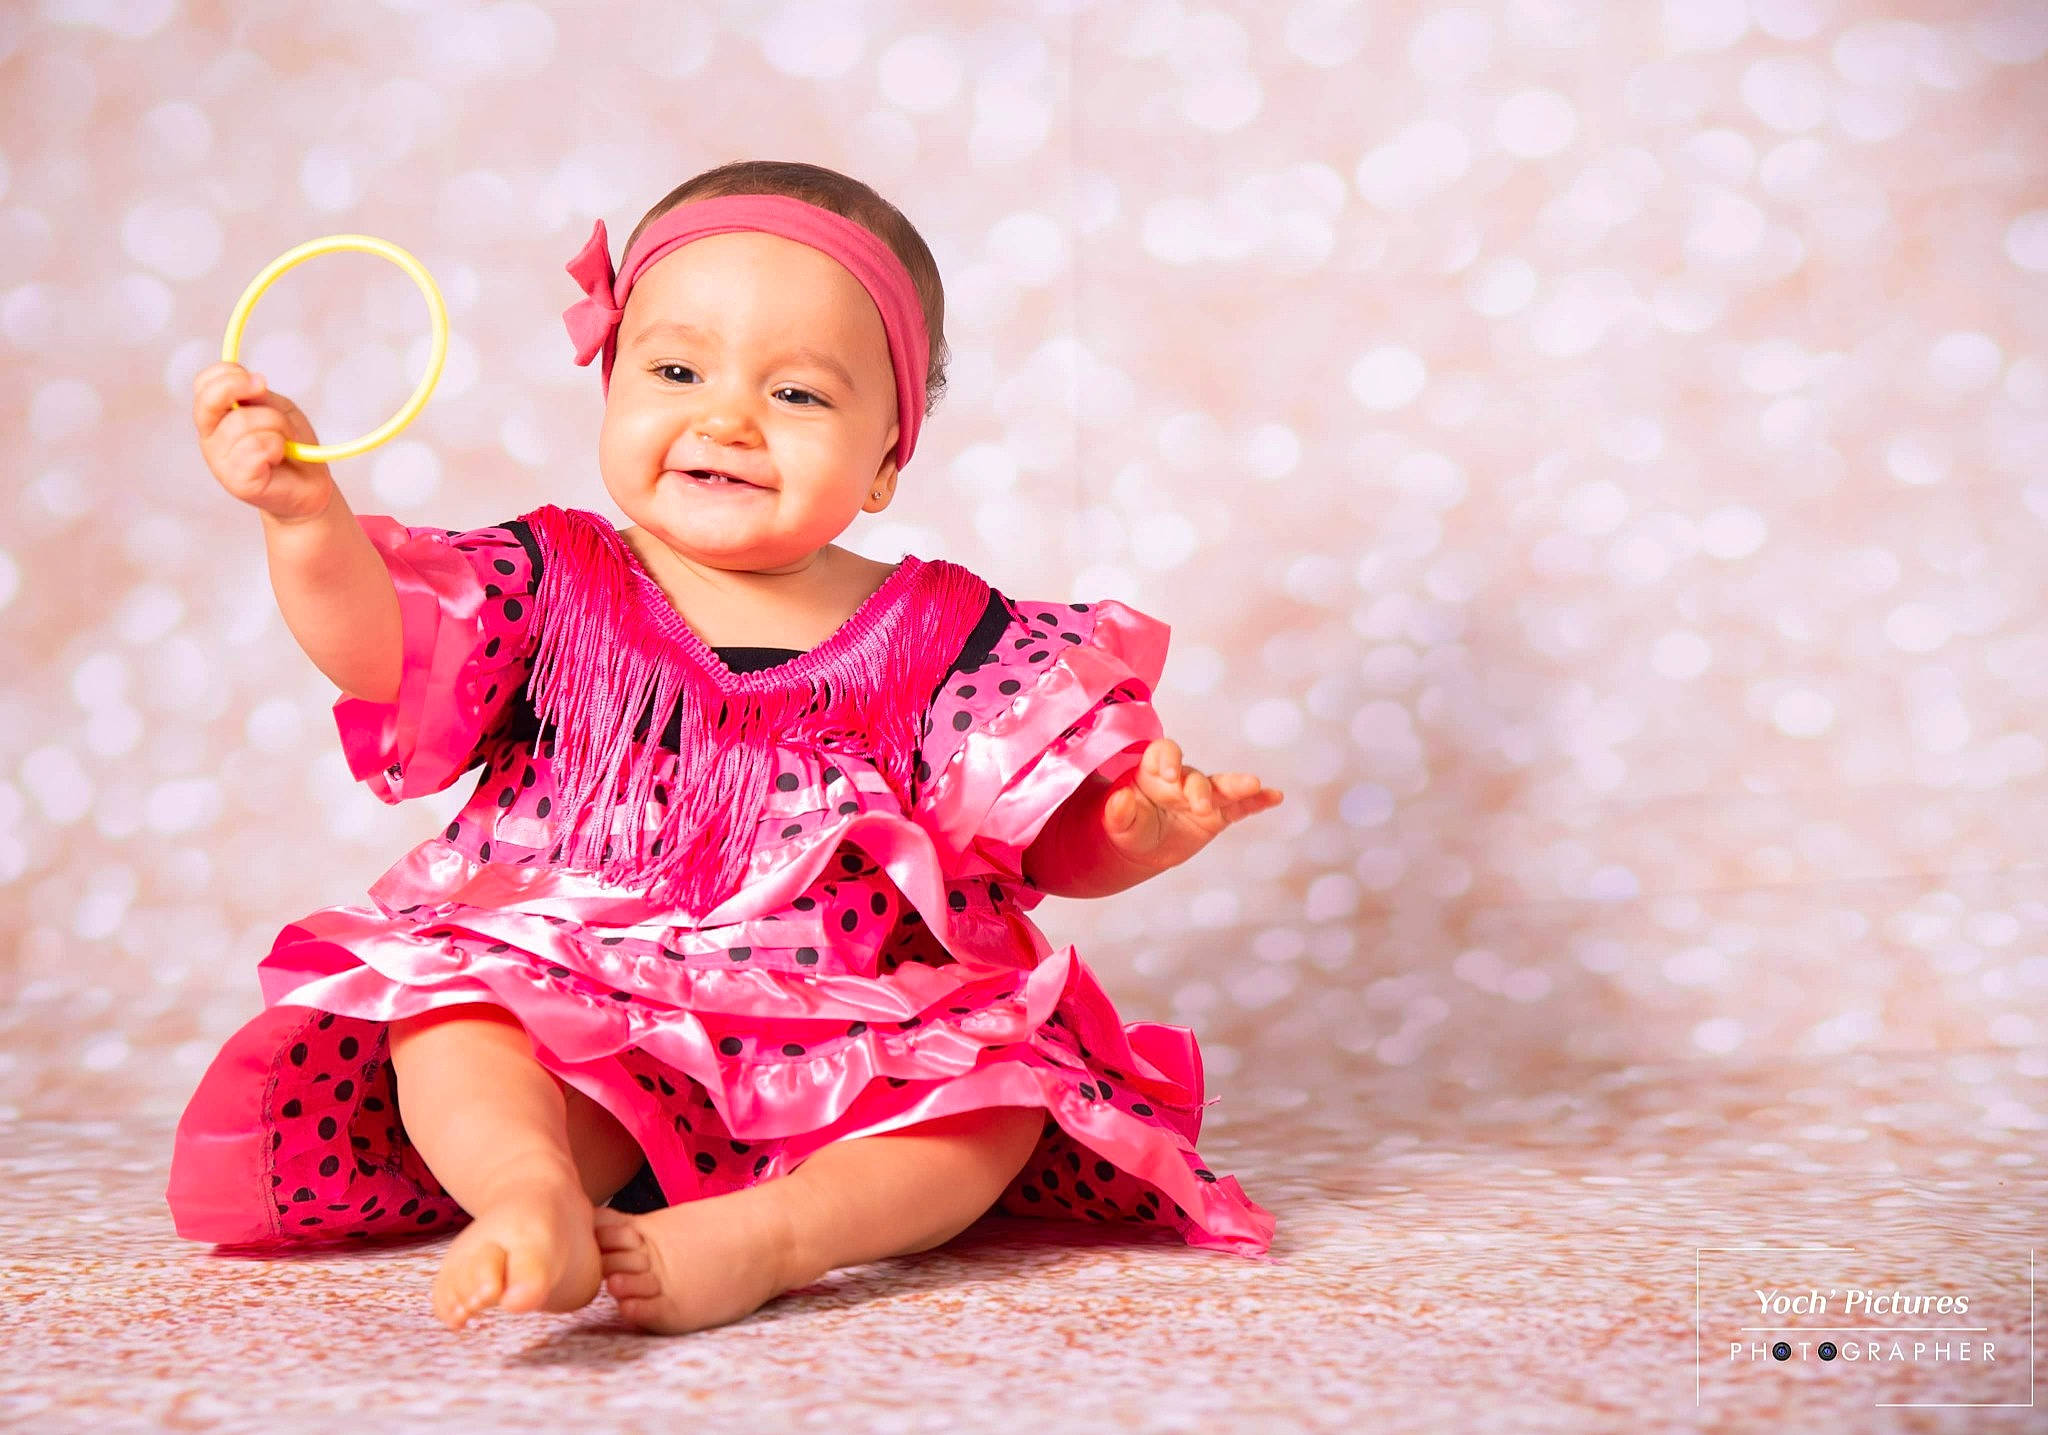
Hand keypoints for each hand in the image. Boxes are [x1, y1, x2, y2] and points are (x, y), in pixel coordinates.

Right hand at [192, 361, 336, 523]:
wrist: (309, 487)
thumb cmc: (291, 447)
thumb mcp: (278, 410)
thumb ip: (258, 396)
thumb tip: (251, 381)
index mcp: (216, 418)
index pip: (203, 385)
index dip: (227, 374)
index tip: (258, 380)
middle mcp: (211, 439)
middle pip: (209, 401)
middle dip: (238, 388)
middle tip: (264, 389)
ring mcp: (220, 462)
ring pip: (243, 423)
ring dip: (277, 425)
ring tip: (285, 440)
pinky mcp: (237, 482)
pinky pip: (256, 447)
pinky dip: (277, 445)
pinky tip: (280, 456)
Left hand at [1098, 737, 1283, 875]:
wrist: (1142, 848)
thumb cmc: (1127, 827)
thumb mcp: (1117, 823)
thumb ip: (1118, 811)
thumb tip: (1121, 798)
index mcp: (1153, 773)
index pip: (1163, 753)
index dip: (1168, 758)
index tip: (1169, 775)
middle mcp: (1181, 779)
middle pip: (1195, 775)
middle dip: (1199, 789)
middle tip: (1199, 805)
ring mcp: (1202, 796)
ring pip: (1222, 787)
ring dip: (1237, 786)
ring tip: (1254, 785)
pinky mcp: (1218, 815)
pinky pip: (1240, 807)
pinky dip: (1257, 802)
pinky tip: (1274, 797)